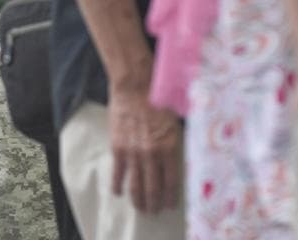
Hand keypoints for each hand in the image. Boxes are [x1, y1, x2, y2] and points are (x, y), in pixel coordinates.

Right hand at [109, 87, 181, 214]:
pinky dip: (118, 186)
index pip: (171, 182)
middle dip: (154, 204)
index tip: (169, 205)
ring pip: (136, 185)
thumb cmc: (158, 100)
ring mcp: (133, 152)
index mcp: (170, 148)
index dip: (170, 197)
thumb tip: (179, 161)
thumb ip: (176, 145)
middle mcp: (152, 154)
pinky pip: (118, 173)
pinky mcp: (118, 148)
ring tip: (140, 208)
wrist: (135, 86)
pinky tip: (118, 192)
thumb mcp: (176, 123)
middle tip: (154, 211)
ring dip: (138, 200)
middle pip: (153, 189)